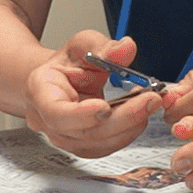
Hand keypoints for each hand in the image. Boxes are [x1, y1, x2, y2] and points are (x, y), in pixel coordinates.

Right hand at [23, 31, 162, 157]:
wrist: (61, 80)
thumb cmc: (67, 64)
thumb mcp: (83, 45)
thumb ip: (104, 46)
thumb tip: (126, 48)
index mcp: (41, 92)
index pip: (56, 112)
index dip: (81, 115)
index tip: (106, 106)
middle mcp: (48, 121)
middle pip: (84, 132)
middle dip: (122, 118)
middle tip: (150, 99)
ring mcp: (64, 137)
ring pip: (98, 144)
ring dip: (129, 126)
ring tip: (149, 102)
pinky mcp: (82, 146)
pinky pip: (105, 147)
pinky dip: (127, 133)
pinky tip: (140, 115)